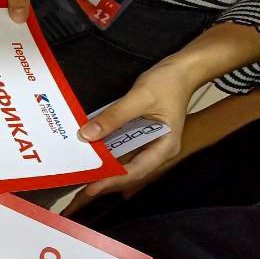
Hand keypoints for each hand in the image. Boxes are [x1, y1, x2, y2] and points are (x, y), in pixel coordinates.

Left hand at [64, 59, 192, 212]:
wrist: (181, 70)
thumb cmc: (167, 83)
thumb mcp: (139, 98)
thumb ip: (114, 117)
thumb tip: (87, 135)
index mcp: (164, 146)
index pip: (136, 170)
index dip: (113, 181)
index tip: (91, 188)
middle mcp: (157, 150)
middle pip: (129, 171)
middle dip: (105, 179)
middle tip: (78, 186)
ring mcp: (149, 144)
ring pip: (124, 161)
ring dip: (104, 167)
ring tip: (80, 174)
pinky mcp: (140, 135)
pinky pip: (122, 147)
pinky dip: (106, 151)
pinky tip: (90, 152)